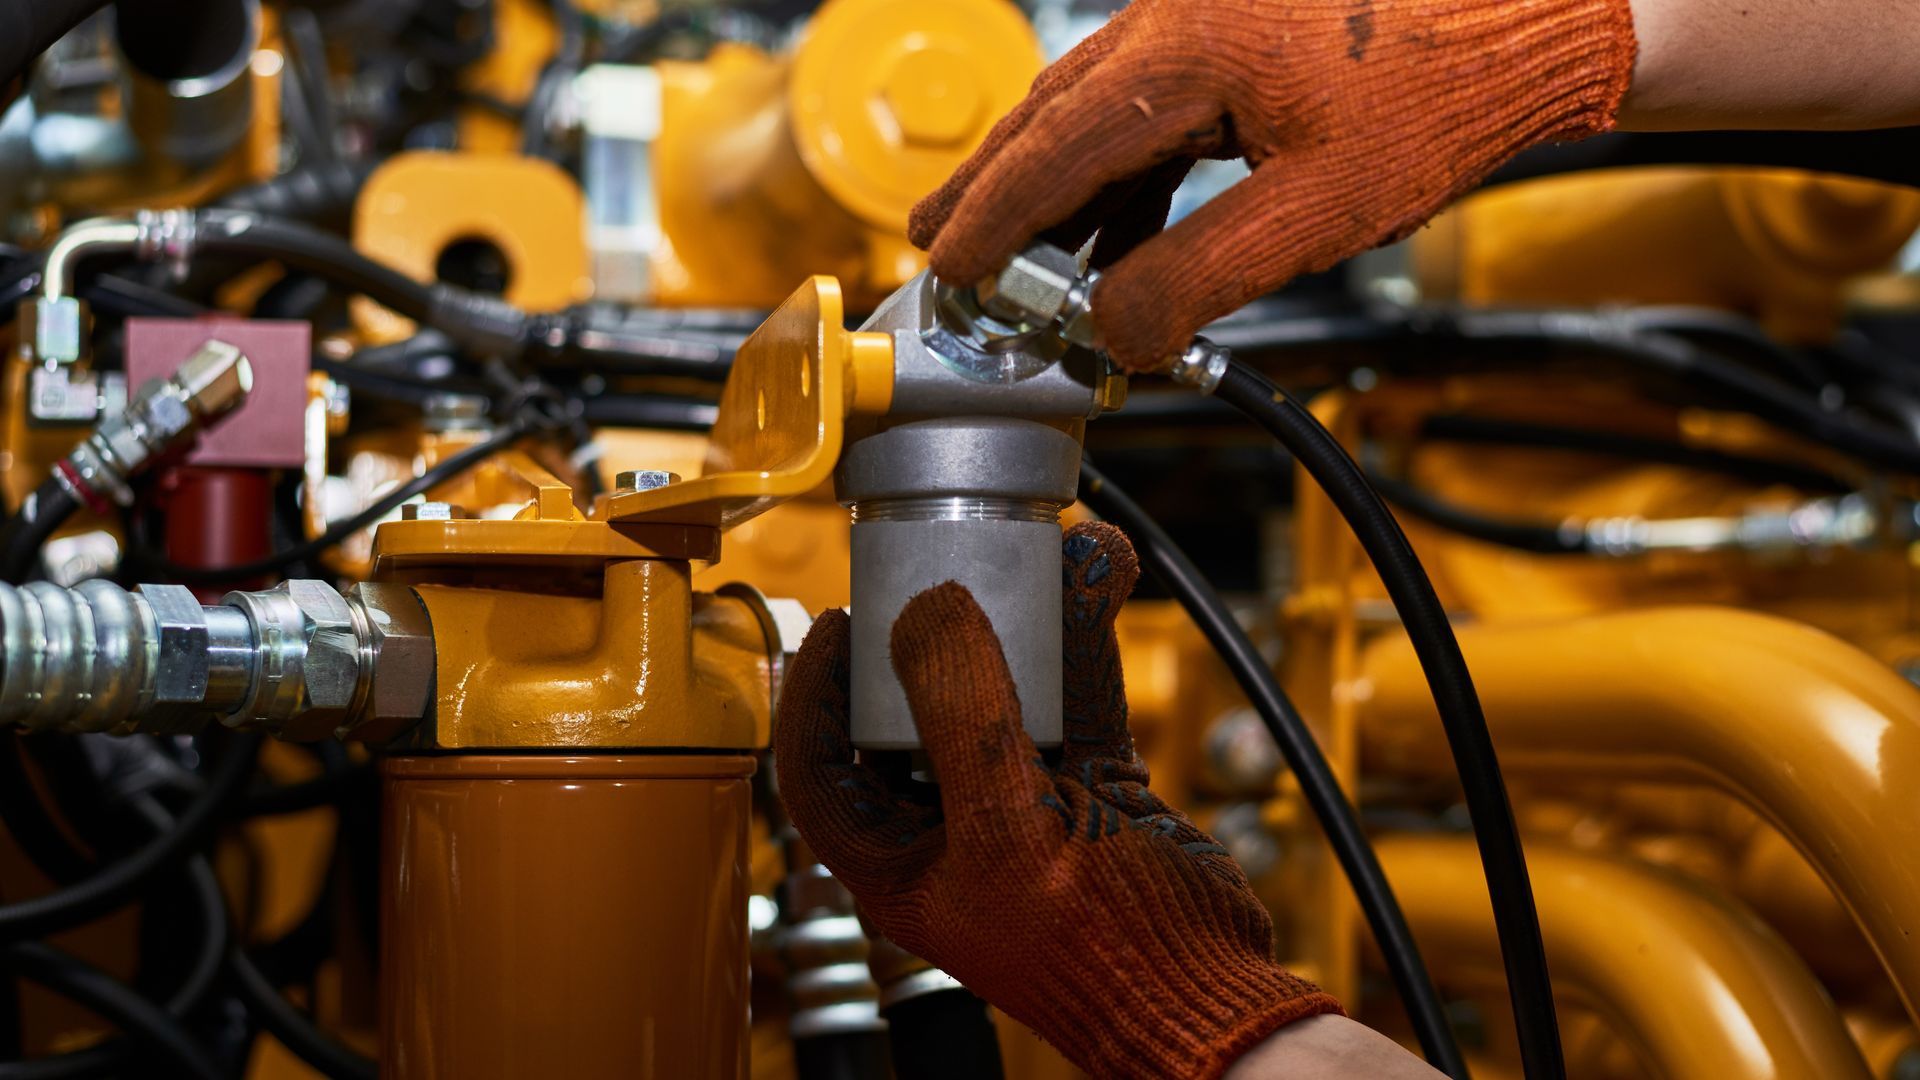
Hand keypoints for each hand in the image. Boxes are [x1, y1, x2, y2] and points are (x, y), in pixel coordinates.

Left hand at [775, 522, 1341, 1079]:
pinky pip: (1074, 695)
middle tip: (942, 565)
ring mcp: (1026, 804)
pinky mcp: (1093, 786)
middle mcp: (953, 830)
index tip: (840, 618)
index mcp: (901, 865)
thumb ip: (962, 717)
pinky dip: (1084, 637)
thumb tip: (927, 611)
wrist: (1217, 998)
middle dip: (933, 630)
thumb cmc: (1104, 956)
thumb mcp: (1010, 832)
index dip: (814, 693)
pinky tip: (1097, 576)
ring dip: (1024, 616)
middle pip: (912, 712)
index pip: (822, 768)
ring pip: (1005, 689)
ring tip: (1044, 549)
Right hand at [909, 0, 1635, 369]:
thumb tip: (1115, 334)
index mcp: (1186, 50)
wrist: (1531, 22)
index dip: (992, 218)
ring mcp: (1205, 17)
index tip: (948, 271)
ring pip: (1094, 110)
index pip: (1053, 147)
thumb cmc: (1443, 97)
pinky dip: (1119, 170)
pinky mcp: (1236, 32)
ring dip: (1052, 183)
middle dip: (993, 190)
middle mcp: (1177, 16)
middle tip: (935, 245)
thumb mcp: (1318, 211)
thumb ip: (1201, 277)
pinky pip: (1149, 105)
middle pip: (1052, 116)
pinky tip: (1112, 225)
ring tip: (1007, 245)